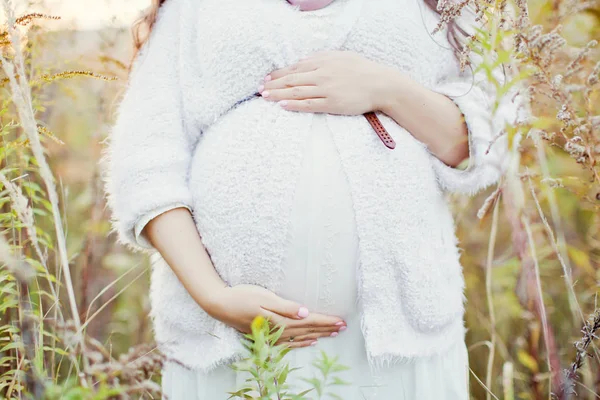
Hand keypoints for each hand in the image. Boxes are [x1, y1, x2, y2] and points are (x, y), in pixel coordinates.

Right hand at [206, 284, 346, 347]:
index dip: (325, 321)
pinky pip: (290, 342)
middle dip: (326, 328)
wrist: (220, 305)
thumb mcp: (264, 296)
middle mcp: (278, 330)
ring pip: (301, 337)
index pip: (309, 321)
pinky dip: (302, 342)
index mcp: (280, 319)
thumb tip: (305, 312)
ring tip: (333, 334)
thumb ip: (285, 306)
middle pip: (308, 330)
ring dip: (318, 335)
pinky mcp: (267, 336)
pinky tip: (311, 342)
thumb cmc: (242, 296)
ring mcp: (272, 335)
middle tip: (343, 327)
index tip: (340, 321)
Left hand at [258, 50, 388, 114]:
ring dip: (278, 94)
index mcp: (323, 61)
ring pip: (297, 91)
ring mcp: (326, 89)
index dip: (278, 74)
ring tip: (265, 97)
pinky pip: (309, 104)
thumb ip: (321, 59)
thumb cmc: (362, 70)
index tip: (266, 79)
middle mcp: (322, 74)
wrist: (381, 84)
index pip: (295, 68)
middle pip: (292, 79)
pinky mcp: (332, 103)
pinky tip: (282, 105)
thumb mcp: (341, 57)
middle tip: (259, 90)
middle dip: (273, 84)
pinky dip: (294, 104)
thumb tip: (304, 61)